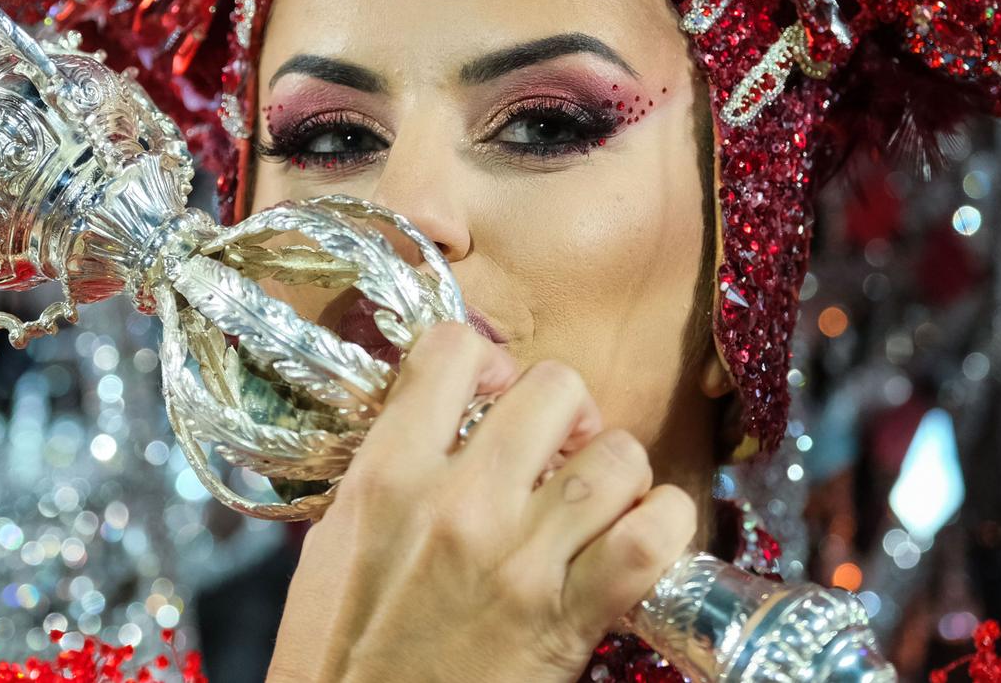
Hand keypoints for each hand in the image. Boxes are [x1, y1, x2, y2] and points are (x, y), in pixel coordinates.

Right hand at [265, 322, 695, 682]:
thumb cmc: (339, 658)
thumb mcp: (334, 549)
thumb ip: (384, 477)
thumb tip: (432, 424)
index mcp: (387, 476)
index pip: (452, 349)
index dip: (489, 362)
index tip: (493, 397)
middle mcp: (456, 501)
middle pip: (556, 388)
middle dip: (570, 414)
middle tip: (561, 452)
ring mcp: (516, 558)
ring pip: (616, 455)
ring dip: (620, 472)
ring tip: (603, 502)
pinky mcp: (566, 619)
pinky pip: (649, 537)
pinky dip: (665, 527)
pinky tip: (646, 538)